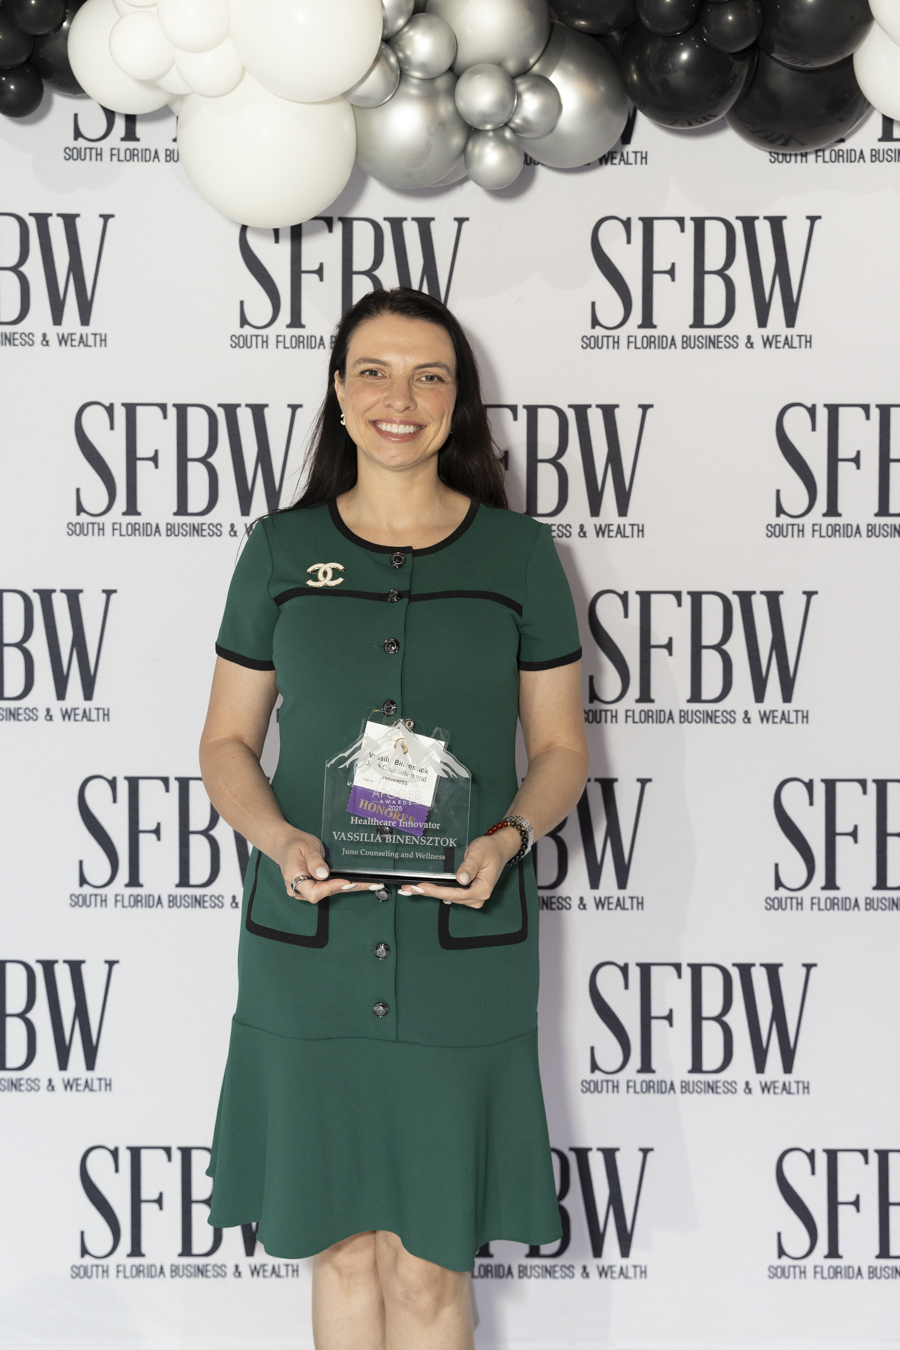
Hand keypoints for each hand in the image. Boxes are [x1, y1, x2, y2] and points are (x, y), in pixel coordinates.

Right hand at [274, 829, 376, 903]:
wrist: (285, 844)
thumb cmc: (294, 844)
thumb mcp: (305, 847)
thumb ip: (314, 860)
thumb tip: (323, 874)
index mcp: (294, 879)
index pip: (314, 892)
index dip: (331, 888)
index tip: (346, 881)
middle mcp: (300, 890)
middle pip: (325, 894)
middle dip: (348, 888)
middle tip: (369, 884)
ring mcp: (307, 890)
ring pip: (330, 892)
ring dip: (351, 887)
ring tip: (372, 884)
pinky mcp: (315, 886)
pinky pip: (330, 888)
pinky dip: (345, 885)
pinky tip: (361, 883)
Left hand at [398, 828, 520, 907]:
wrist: (498, 849)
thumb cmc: (490, 850)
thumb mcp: (479, 854)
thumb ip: (469, 867)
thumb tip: (461, 879)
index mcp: (482, 890)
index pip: (455, 894)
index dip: (437, 891)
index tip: (421, 887)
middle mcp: (476, 897)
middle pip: (449, 897)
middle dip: (428, 892)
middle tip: (408, 888)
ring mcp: (471, 897)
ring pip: (447, 896)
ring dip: (429, 892)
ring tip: (409, 888)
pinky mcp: (467, 893)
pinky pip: (449, 893)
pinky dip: (435, 890)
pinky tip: (421, 888)